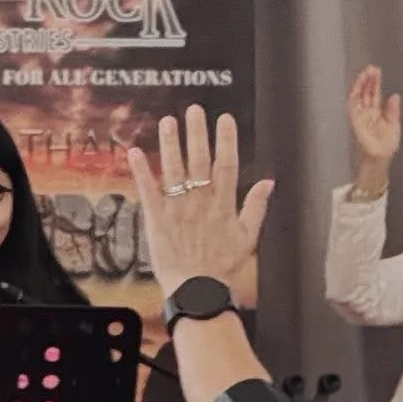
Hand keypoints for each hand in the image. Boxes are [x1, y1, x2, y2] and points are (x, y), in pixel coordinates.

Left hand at [127, 106, 273, 305]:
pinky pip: (148, 191)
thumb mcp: (248, 237)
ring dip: (170, 143)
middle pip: (198, 159)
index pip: (226, 163)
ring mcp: (177, 209)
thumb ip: (256, 206)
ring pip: (173, 169)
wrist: (198, 291)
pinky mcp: (157, 220)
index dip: (226, 139)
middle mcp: (200, 201)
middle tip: (194, 109)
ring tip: (168, 122)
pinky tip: (134, 152)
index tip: (224, 119)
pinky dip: (141, 171)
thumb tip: (268, 182)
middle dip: (196, 132)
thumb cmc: (223, 267)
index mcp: (223, 204)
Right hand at [347, 65, 401, 165]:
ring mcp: (361, 116)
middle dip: (368, 80)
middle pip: (366, 92)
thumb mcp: (394, 124)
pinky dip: (354, 97)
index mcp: (377, 112)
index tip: (376, 71)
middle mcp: (368, 112)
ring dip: (360, 85)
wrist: (381, 156)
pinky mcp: (355, 122)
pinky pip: (352, 107)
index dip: (375, 82)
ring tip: (364, 74)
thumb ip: (393, 110)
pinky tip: (357, 88)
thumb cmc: (387, 144)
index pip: (375, 93)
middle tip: (370, 68)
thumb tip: (395, 95)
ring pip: (358, 97)